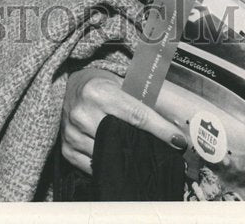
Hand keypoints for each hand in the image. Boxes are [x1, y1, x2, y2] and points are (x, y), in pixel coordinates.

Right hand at [61, 66, 187, 174]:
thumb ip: (141, 94)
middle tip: (162, 150)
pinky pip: (92, 166)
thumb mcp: (119, 79)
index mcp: (99, 92)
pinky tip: (116, 159)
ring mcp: (73, 133)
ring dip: (125, 156)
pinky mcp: (67, 149)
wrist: (68, 86)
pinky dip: (106, 164)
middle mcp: (83, 113)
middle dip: (144, 145)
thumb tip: (171, 114)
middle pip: (123, 138)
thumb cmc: (99, 82)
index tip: (178, 140)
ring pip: (108, 155)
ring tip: (138, 154)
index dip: (160, 129)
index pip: (137, 115)